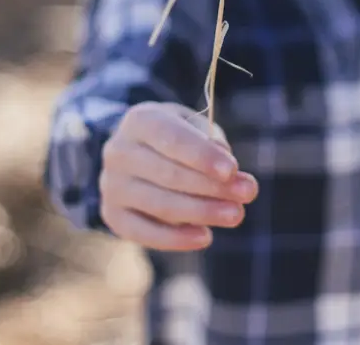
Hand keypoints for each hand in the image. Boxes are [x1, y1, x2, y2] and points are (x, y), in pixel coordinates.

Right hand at [99, 102, 257, 250]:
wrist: (135, 154)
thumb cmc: (175, 138)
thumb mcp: (193, 126)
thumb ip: (211, 142)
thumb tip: (229, 172)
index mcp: (140, 120)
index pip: (171, 138)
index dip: (202, 156)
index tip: (233, 170)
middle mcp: (119, 152)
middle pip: (169, 174)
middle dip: (212, 186)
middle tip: (248, 193)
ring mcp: (112, 185)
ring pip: (160, 204)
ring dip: (201, 212)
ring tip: (235, 215)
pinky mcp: (113, 215)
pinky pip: (144, 233)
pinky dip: (176, 238)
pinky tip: (205, 237)